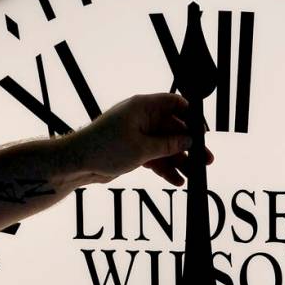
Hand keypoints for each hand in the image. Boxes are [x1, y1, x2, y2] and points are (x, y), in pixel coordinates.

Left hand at [72, 93, 211, 186]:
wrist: (77, 163)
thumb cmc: (105, 148)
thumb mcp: (142, 148)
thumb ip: (169, 145)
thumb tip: (189, 141)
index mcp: (144, 107)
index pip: (175, 103)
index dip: (192, 116)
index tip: (203, 133)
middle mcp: (142, 118)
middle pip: (174, 129)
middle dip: (189, 146)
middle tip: (206, 160)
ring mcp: (139, 135)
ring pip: (166, 147)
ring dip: (180, 161)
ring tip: (194, 176)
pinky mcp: (134, 151)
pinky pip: (156, 157)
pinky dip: (165, 168)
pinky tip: (177, 181)